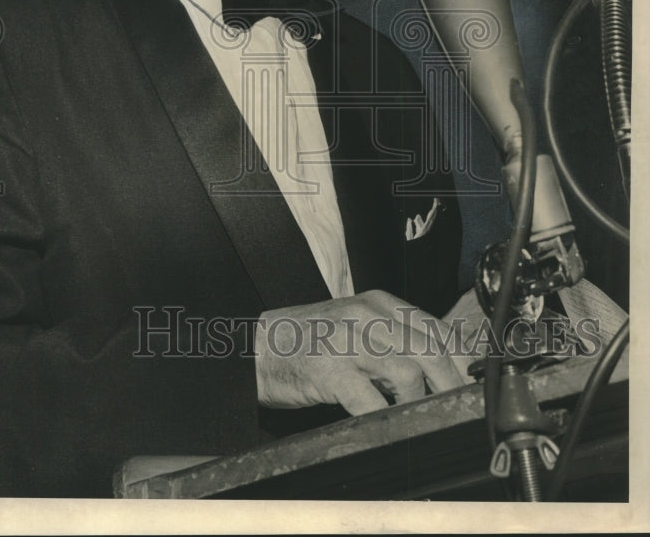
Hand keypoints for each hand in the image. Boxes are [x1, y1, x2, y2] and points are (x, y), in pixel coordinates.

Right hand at [255, 289, 464, 415]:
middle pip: (430, 352)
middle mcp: (366, 316)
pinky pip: (370, 402)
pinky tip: (383, 425)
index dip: (458, 361)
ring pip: (407, 375)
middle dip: (448, 386)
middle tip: (452, 410)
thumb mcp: (357, 324)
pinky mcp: (330, 371)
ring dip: (415, 404)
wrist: (260, 346)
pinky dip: (384, 419)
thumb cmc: (312, 340)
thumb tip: (441, 368)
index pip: (436, 328)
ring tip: (408, 415)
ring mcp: (348, 342)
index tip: (467, 385)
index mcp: (378, 302)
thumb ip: (394, 336)